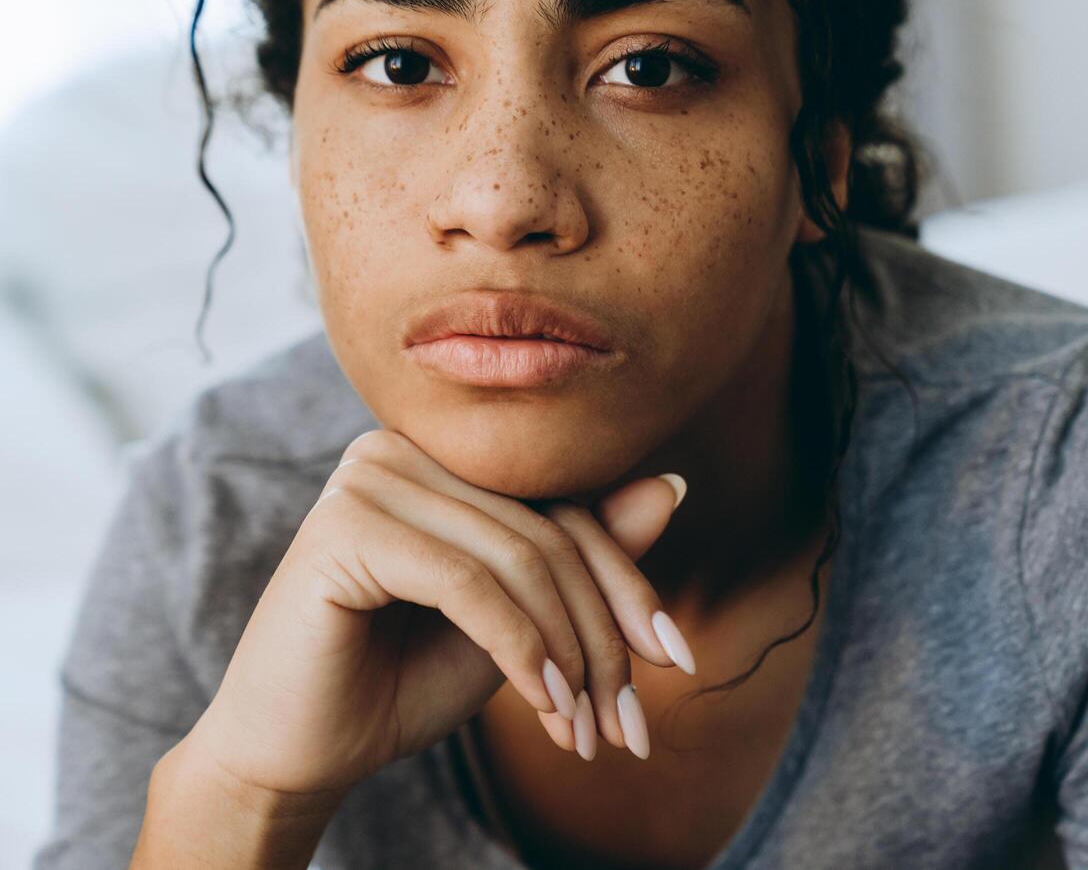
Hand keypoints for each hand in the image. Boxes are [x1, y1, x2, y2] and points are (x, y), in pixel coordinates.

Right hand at [183, 428, 692, 798]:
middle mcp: (402, 448)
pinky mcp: (346, 526)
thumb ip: (582, 555)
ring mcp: (369, 477)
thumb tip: (673, 484)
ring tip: (585, 730)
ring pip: (520, 559)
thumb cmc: (403, 680)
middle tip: (628, 722)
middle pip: (550, 533)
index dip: (628, 586)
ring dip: (568, 656)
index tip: (677, 658)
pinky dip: (522, 651)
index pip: (567, 506)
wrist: (296, 752)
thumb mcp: (520, 620)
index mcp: (442, 456)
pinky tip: (547, 706)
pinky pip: (470, 584)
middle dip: (602, 635)